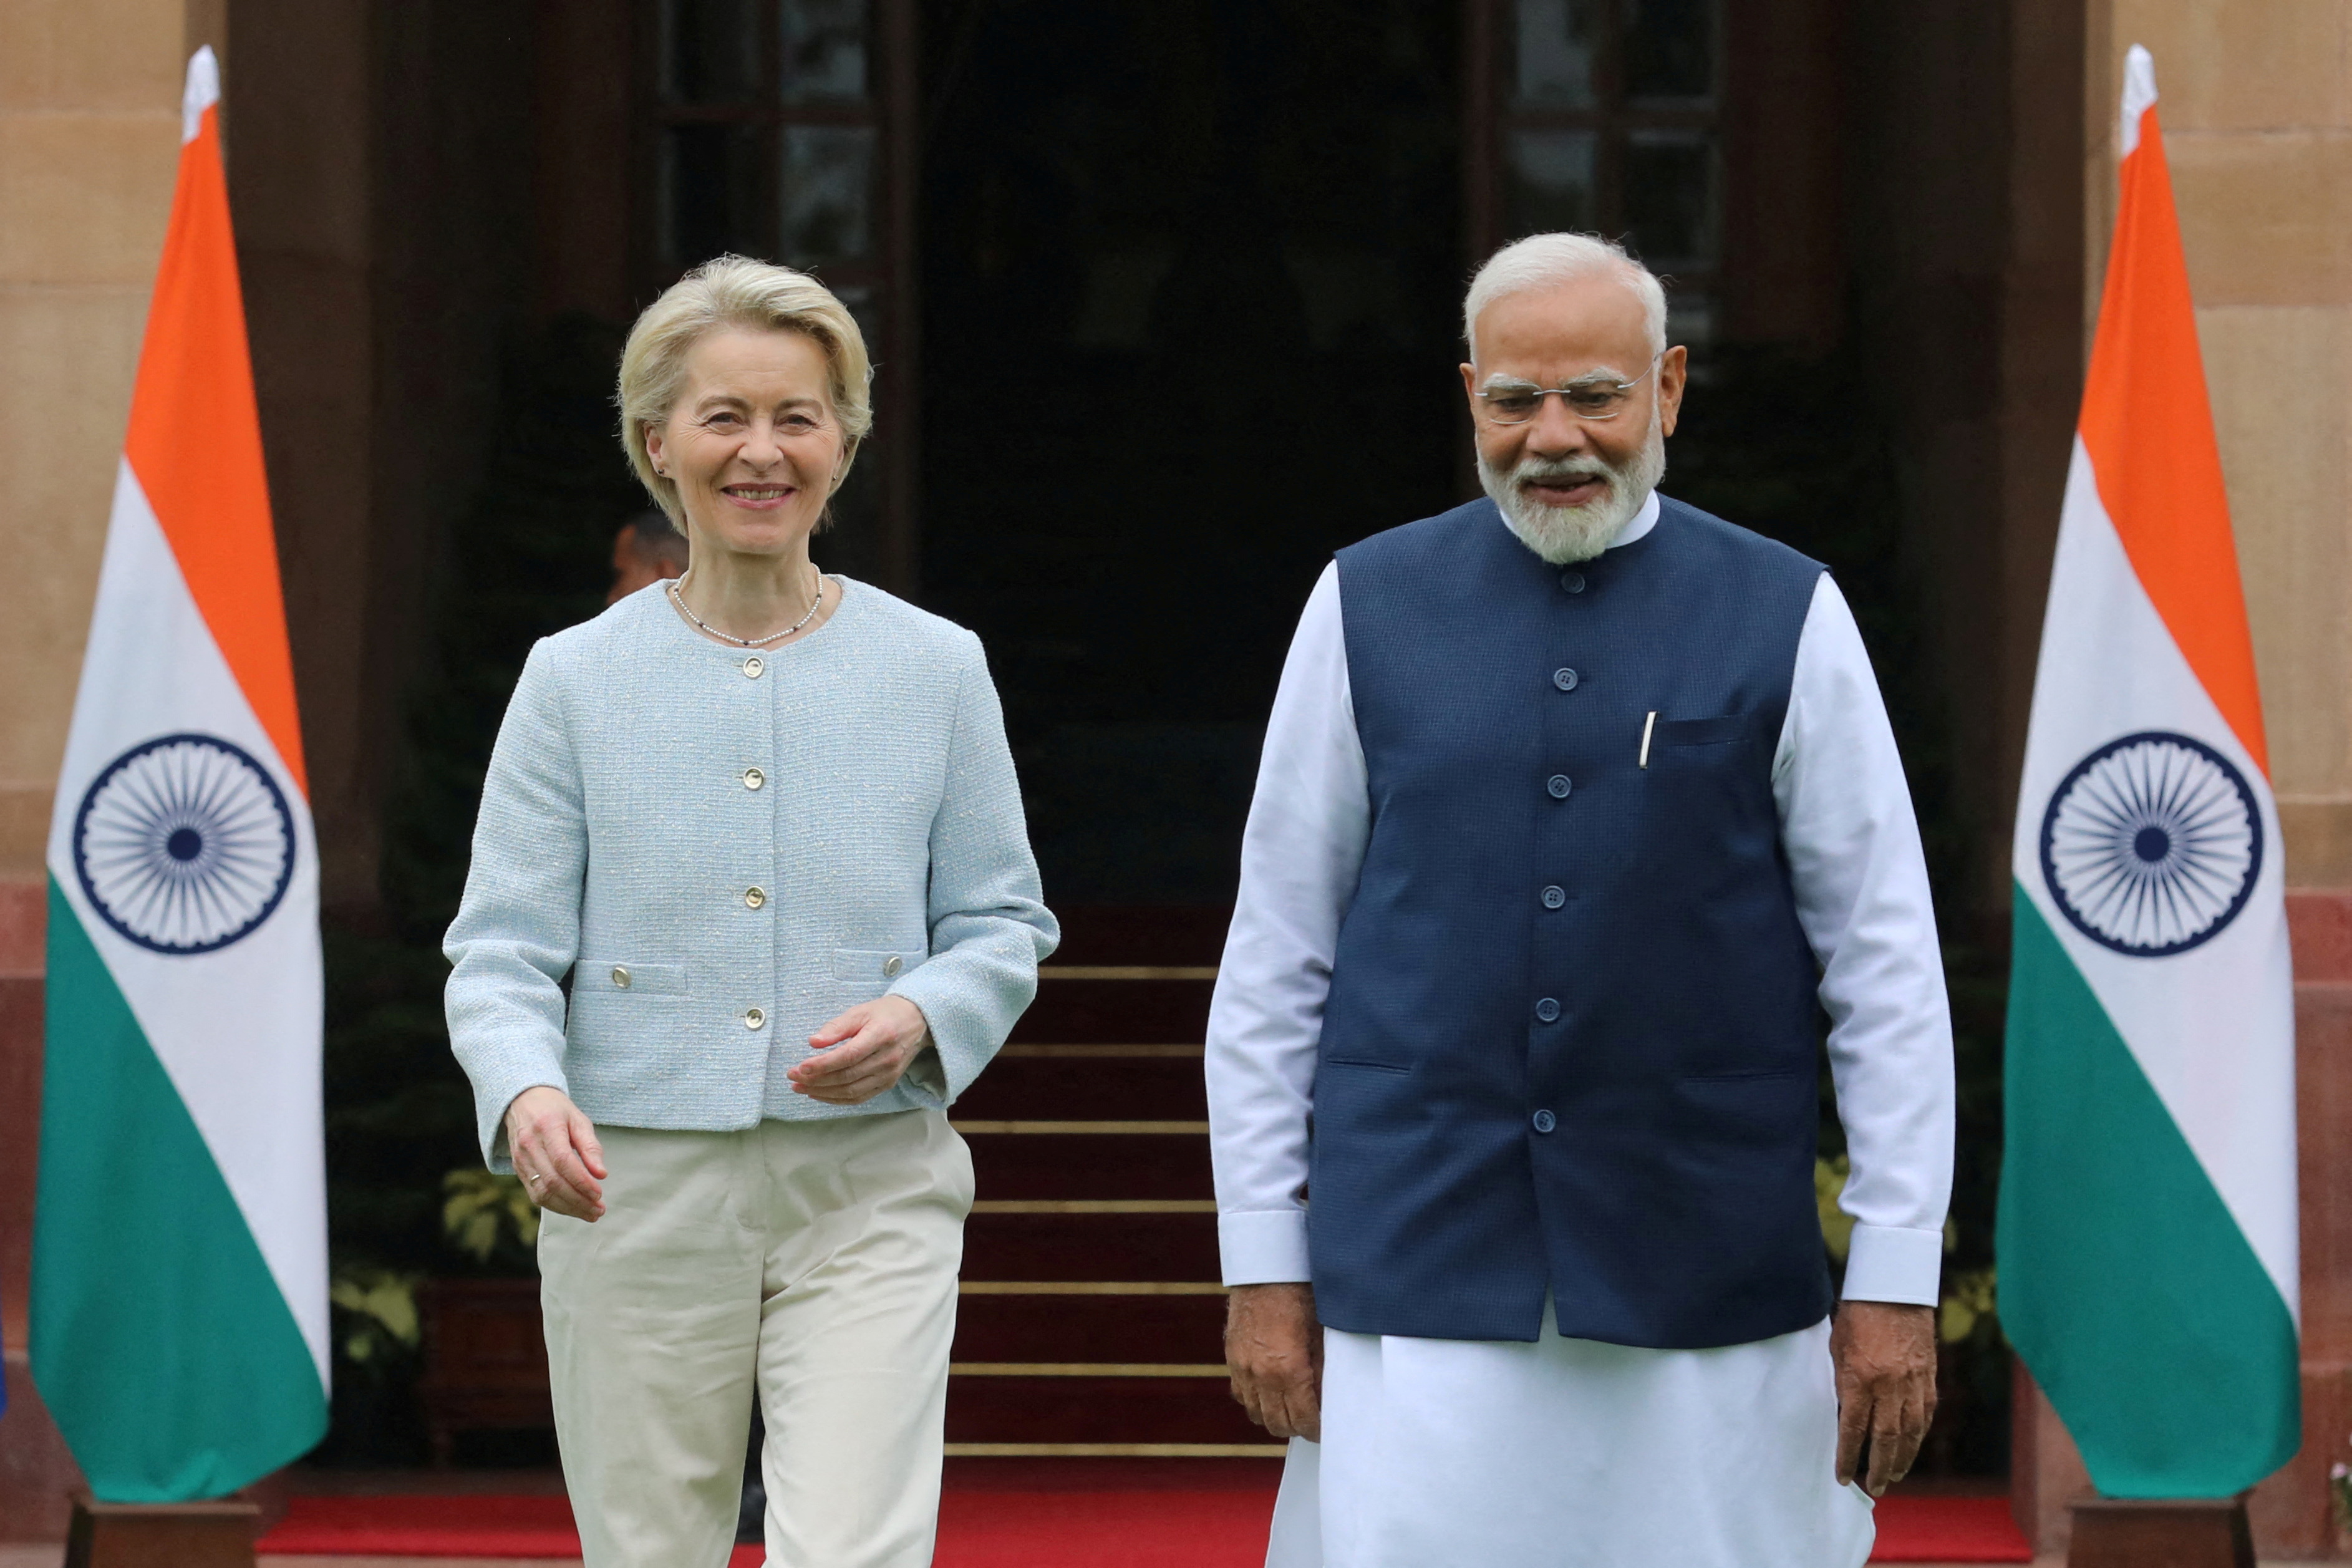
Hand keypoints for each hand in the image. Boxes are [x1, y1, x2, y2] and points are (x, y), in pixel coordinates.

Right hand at [503, 1086, 606, 1221]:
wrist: (523, 1101)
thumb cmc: (556, 1110)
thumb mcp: (578, 1119)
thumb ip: (590, 1147)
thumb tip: (601, 1175)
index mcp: (547, 1127)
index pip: (563, 1161)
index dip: (581, 1181)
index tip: (599, 1193)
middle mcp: (529, 1145)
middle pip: (553, 1182)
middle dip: (578, 1201)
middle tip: (599, 1210)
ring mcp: (520, 1159)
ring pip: (542, 1193)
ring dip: (568, 1208)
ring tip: (590, 1213)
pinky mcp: (518, 1169)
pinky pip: (535, 1194)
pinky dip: (555, 1205)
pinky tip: (573, 1208)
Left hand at [789, 995, 931, 1104]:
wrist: (917, 1022)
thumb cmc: (885, 1013)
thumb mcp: (860, 1011)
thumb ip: (836, 1027)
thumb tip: (813, 1042)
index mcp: (881, 1035)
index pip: (848, 1056)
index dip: (823, 1065)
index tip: (800, 1067)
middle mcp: (887, 1059)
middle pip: (847, 1076)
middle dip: (816, 1080)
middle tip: (793, 1077)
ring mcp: (889, 1074)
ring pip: (851, 1091)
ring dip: (822, 1092)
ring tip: (801, 1087)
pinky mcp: (888, 1084)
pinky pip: (859, 1097)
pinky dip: (837, 1099)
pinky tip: (819, 1094)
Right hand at [1225, 1282, 1321, 1441]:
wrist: (1265, 1270)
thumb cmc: (1299, 1295)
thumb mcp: (1321, 1334)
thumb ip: (1322, 1371)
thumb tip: (1328, 1399)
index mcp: (1289, 1370)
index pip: (1304, 1420)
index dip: (1317, 1431)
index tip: (1326, 1430)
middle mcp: (1262, 1375)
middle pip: (1278, 1424)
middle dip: (1297, 1428)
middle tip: (1312, 1422)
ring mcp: (1242, 1368)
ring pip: (1256, 1414)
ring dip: (1275, 1417)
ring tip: (1292, 1409)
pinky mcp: (1232, 1359)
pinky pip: (1241, 1395)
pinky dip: (1256, 1400)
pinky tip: (1270, 1392)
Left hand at [1831, 1300, 1937, 1495]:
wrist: (1894, 1289)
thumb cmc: (1857, 1316)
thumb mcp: (1838, 1349)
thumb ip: (1843, 1384)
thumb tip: (1845, 1416)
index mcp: (1860, 1379)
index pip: (1853, 1431)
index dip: (1848, 1458)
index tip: (1843, 1477)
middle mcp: (1889, 1386)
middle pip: (1886, 1440)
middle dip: (1880, 1468)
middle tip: (1875, 1487)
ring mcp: (1912, 1383)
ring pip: (1911, 1433)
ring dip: (1903, 1459)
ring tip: (1895, 1475)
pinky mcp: (1928, 1377)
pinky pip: (1925, 1415)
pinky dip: (1918, 1436)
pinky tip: (1912, 1447)